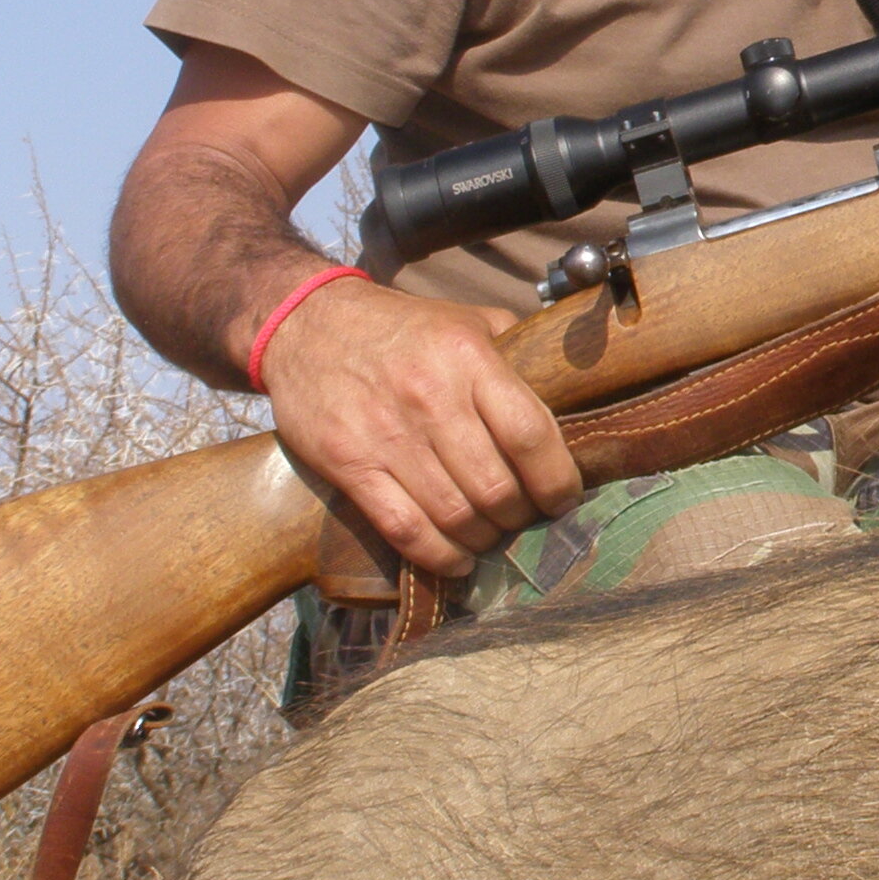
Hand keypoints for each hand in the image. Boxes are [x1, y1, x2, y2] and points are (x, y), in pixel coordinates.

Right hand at [257, 277, 582, 576]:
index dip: (557, 479)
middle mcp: (431, 398)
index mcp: (470, 359)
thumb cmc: (402, 328)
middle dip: (520, 517)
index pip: (531, 435)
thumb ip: (518, 352)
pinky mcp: (348, 464)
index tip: (564, 499)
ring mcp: (387, 435)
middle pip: (496, 487)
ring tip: (491, 537)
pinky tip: (455, 560)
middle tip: (524, 519)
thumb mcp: (468, 319)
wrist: (307, 324)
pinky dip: (437, 555)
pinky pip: (403, 527)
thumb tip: (571, 391)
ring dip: (482, 540)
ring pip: (455, 515)